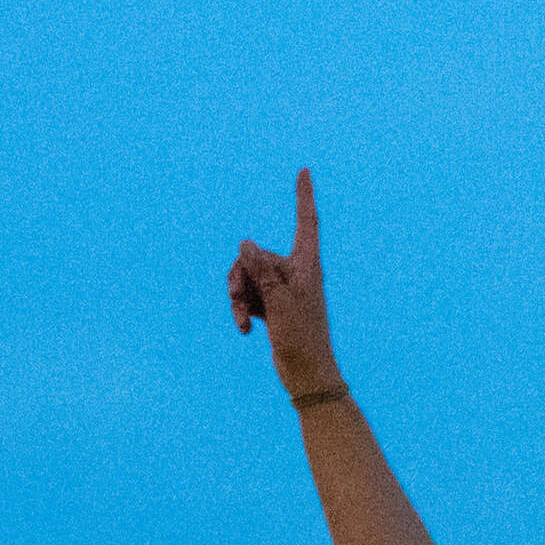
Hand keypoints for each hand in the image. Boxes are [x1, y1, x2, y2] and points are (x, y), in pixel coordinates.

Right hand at [225, 168, 340, 401]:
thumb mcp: (279, 301)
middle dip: (241, 277)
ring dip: (239, 298)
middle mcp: (295, 272)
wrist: (306, 372)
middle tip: (237, 300)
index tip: (304, 171)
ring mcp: (282, 289)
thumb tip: (246, 243)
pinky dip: (243, 310)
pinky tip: (246, 330)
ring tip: (242, 321)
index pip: (306, 222)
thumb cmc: (301, 338)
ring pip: (248, 277)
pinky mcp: (272, 305)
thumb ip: (262, 271)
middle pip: (256, 257)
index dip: (304, 196)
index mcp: (307, 265)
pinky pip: (248, 296)